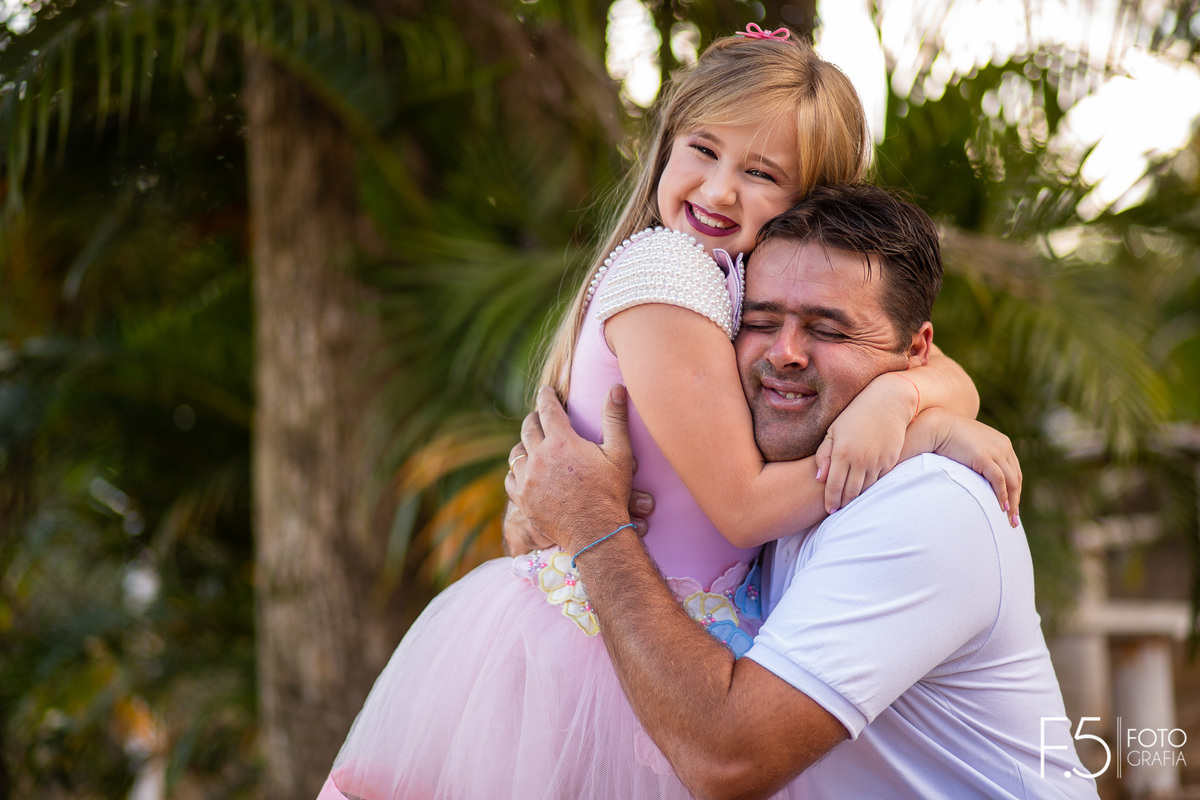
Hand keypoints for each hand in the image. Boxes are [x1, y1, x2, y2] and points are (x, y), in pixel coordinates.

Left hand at [507, 385, 635, 551]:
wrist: (595, 532)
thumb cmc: (610, 492)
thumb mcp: (619, 453)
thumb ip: (614, 418)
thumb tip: (616, 387)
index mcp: (561, 441)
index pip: (548, 408)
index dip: (546, 396)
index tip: (546, 391)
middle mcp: (539, 456)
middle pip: (528, 427)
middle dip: (534, 417)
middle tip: (539, 415)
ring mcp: (527, 479)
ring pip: (516, 452)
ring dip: (524, 444)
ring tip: (530, 442)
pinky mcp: (522, 499)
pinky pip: (510, 478)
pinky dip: (516, 470)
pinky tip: (522, 470)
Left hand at [815, 372, 914, 512]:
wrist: (888, 402)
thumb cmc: (855, 414)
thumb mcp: (833, 430)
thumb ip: (824, 455)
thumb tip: (820, 478)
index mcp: (842, 453)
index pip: (834, 487)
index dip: (831, 501)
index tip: (830, 509)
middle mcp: (860, 460)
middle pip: (851, 492)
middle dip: (844, 504)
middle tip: (839, 510)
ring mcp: (877, 461)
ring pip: (866, 489)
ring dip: (858, 497)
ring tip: (850, 501)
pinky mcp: (890, 461)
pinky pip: (879, 479)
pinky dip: (871, 485)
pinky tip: (865, 487)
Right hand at [918, 408, 1022, 526]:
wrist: (936, 425)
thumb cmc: (947, 436)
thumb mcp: (969, 447)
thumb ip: (977, 457)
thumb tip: (974, 473)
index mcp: (1001, 443)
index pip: (1013, 471)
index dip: (1014, 490)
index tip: (1011, 506)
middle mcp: (1003, 446)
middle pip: (1016, 478)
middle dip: (1016, 500)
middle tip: (1013, 519)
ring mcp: (995, 451)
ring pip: (1011, 481)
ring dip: (1012, 503)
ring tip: (1009, 519)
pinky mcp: (984, 457)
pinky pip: (999, 480)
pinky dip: (1003, 495)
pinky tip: (1002, 508)